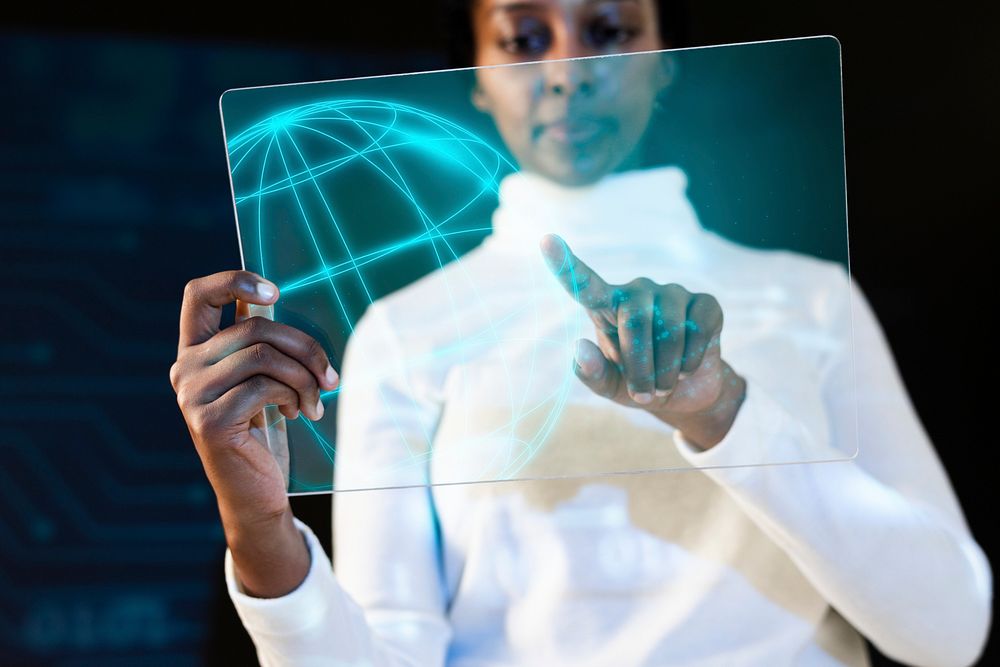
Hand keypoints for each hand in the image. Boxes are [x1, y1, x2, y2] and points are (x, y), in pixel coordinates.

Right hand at [169, 269, 338, 595]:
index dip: (235, 280)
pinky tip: (301, 412)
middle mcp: (184, 369)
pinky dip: (295, 395)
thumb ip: (263, 345)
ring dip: (305, 376)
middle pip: (253, 329)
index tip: (275, 292)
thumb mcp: (262, 380)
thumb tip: (283, 304)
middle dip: (304, 347)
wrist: (255, 494)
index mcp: (195, 351)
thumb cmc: (264, 431)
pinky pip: (265, 386)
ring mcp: (192, 396)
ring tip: (318, 398)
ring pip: (263, 356)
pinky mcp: (209, 421)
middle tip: (330, 375)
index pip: (198, 295)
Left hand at [540, 234, 745, 448]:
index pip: (584, 284)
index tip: (546, 241)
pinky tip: (687, 368)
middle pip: (636, 322)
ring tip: (665, 384)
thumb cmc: (638, 384)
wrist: (685, 393)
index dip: (565, 264)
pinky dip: (693, 358)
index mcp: (606, 307)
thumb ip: (592, 372)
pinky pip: (700, 329)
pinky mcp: (704, 302)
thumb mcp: (609, 387)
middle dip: (641, 367)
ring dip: (667, 370)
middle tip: (644, 394)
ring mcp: (672, 293)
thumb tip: (579, 347)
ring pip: (671, 330)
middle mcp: (638, 292)